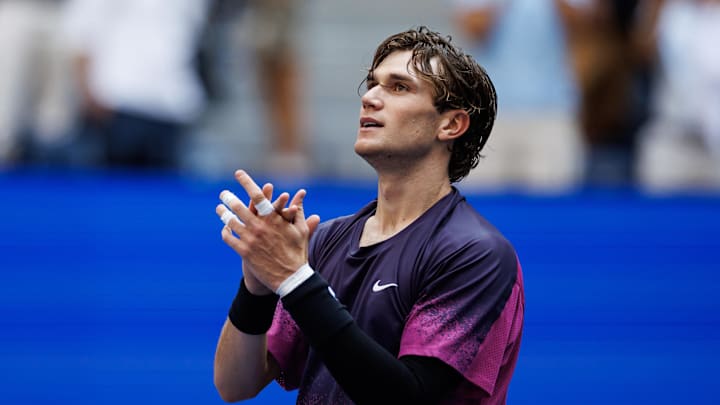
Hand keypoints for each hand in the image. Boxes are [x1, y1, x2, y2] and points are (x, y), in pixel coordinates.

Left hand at [217, 170, 319, 292]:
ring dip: (223, 214)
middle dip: (229, 198)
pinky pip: (229, 239)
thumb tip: (301, 195)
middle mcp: (259, 227)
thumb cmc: (297, 253)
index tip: (238, 173)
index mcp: (273, 219)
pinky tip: (225, 228)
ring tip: (219, 209)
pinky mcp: (244, 252)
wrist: (291, 278)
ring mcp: (250, 240)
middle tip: (223, 193)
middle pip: (238, 207)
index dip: (247, 182)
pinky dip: (225, 232)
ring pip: (231, 222)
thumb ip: (298, 211)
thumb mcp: (300, 230)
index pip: (257, 196)